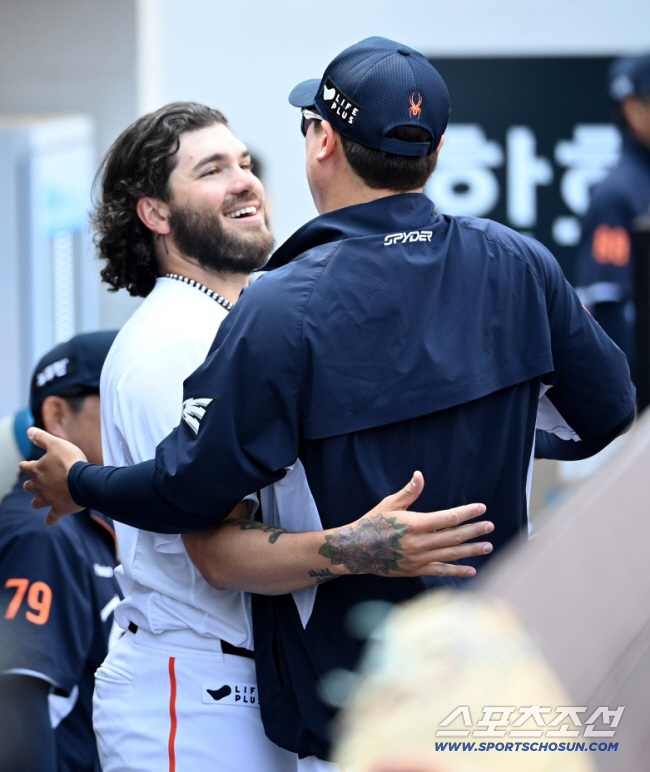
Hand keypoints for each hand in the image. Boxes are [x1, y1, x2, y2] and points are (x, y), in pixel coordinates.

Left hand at [19, 427, 86, 524]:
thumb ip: (42, 438)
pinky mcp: (60, 508)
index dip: (25, 465)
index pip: (27, 467)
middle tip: (30, 485)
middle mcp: (41, 485)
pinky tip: (48, 523)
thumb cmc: (70, 461)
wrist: (83, 481)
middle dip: (29, 485)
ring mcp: (50, 498)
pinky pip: (53, 517)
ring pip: (37, 502)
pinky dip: (50, 520)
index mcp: (39, 470)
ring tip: (36, 502)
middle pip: (30, 486)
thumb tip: (29, 431)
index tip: (24, 465)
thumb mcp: (56, 444)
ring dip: (36, 502)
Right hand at [320, 472, 492, 578]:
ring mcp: (419, 559)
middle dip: (474, 531)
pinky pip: (441, 571)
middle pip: (455, 537)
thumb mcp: (390, 503)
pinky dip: (457, 571)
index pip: (450, 518)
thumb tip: (419, 474)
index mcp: (416, 524)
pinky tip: (471, 570)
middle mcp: (420, 543)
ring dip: (471, 550)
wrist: (357, 549)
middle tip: (490, 527)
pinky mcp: (415, 570)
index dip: (467, 512)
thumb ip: (409, 491)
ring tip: (487, 546)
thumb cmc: (374, 522)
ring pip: (451, 555)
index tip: (481, 508)